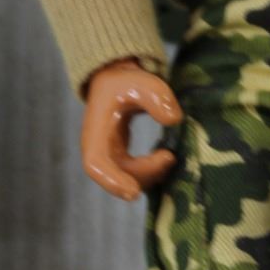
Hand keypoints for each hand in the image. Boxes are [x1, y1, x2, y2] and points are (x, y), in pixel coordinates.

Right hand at [81, 60, 183, 200]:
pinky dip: (150, 171)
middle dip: (142, 175)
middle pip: (114, 176)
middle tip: (168, 158)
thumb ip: (157, 97)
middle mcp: (99, 147)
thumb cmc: (126, 81)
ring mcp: (109, 154)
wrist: (118, 78)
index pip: (96, 164)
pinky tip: (165, 158)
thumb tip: (174, 119)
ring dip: (149, 175)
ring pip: (125, 178)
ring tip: (169, 157)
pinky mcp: (120, 156)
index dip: (112, 181)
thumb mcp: (142, 82)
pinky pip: (133, 173)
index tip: (135, 192)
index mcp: (96, 131)